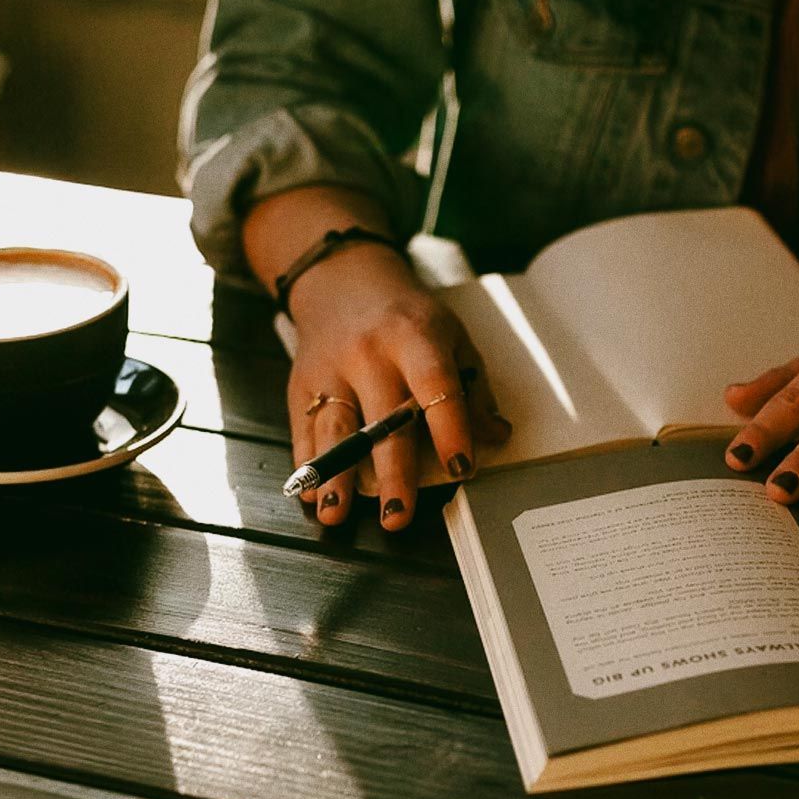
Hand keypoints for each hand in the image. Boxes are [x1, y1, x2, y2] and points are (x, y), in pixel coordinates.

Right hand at [287, 242, 510, 528]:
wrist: (343, 282)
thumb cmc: (406, 318)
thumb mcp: (451, 336)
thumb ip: (472, 388)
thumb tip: (495, 436)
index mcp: (415, 338)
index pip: (436, 387)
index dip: (451, 430)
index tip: (462, 468)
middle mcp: (370, 354)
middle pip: (383, 421)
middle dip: (391, 473)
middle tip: (398, 516)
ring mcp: (332, 369)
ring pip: (334, 429)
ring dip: (336, 476)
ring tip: (338, 513)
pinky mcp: (303, 384)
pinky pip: (303, 430)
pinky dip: (307, 465)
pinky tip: (312, 495)